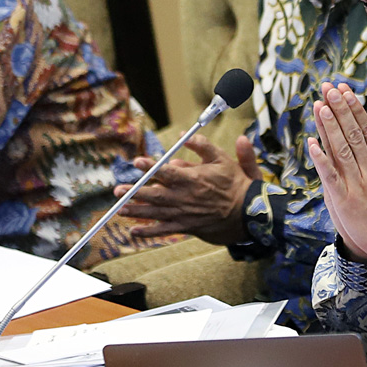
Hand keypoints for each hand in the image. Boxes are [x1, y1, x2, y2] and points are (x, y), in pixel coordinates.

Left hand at [116, 135, 260, 244]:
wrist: (248, 212)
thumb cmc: (236, 184)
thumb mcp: (223, 159)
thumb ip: (202, 146)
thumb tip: (184, 134)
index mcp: (192, 179)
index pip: (166, 172)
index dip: (150, 167)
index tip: (136, 162)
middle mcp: (184, 197)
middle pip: (154, 194)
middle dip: (134, 192)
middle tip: (118, 190)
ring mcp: (184, 214)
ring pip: (155, 213)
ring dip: (136, 211)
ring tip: (119, 208)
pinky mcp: (187, 227)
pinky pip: (164, 231)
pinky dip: (148, 232)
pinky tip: (134, 232)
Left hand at [306, 82, 366, 267]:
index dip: (355, 109)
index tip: (346, 91)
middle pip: (352, 134)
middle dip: (339, 109)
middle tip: (329, 89)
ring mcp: (357, 183)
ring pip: (341, 149)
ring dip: (329, 127)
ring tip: (320, 106)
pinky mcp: (344, 199)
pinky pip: (330, 175)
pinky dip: (321, 159)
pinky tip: (312, 143)